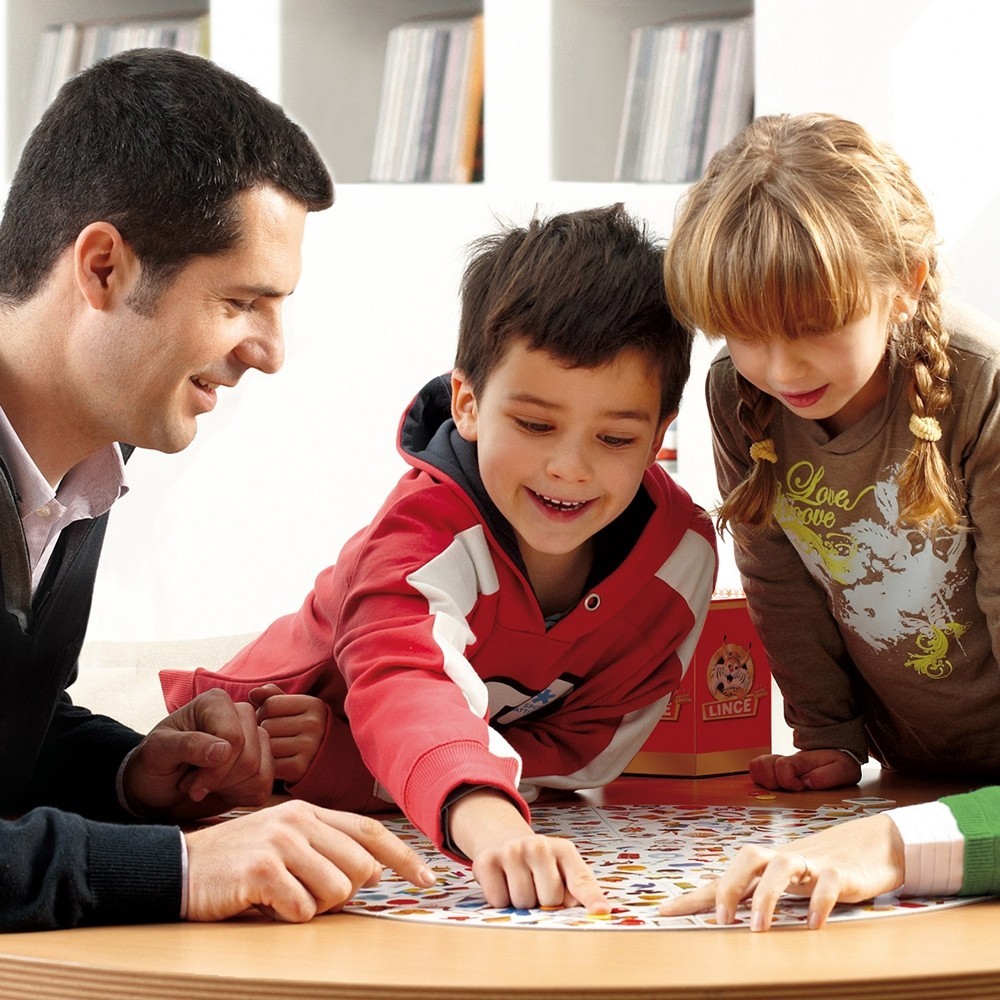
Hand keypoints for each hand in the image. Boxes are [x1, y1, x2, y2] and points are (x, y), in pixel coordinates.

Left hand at [124, 688, 272, 819]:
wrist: (156, 789)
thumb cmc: (153, 765)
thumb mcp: (157, 752)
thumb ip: (188, 745)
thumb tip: (224, 750)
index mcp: (216, 703)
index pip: (234, 738)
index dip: (214, 769)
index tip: (186, 782)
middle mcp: (241, 716)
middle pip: (250, 758)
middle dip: (218, 781)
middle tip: (191, 782)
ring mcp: (254, 739)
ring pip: (260, 773)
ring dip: (227, 789)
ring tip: (204, 783)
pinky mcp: (261, 763)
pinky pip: (265, 786)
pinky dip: (239, 797)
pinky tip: (220, 789)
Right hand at [185, 800, 436, 921]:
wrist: (178, 867)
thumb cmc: (236, 862)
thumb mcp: (283, 842)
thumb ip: (325, 849)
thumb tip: (373, 872)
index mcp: (308, 811)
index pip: (369, 830)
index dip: (403, 856)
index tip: (427, 878)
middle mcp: (298, 820)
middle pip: (360, 868)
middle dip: (343, 894)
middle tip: (306, 894)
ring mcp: (281, 842)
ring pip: (336, 891)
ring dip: (313, 906)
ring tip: (282, 896)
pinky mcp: (263, 869)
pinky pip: (302, 909)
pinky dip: (288, 916)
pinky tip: (265, 903)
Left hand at [249, 684, 327, 783]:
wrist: (328, 759)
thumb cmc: (303, 728)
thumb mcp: (294, 707)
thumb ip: (272, 696)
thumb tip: (253, 692)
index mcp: (313, 704)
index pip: (270, 704)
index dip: (265, 712)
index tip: (275, 720)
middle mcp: (314, 724)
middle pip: (267, 725)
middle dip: (265, 731)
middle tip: (276, 737)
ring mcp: (309, 747)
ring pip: (266, 744)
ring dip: (265, 748)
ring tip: (278, 748)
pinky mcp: (300, 768)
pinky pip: (269, 763)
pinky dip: (269, 764)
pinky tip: (280, 761)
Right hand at [449, 789, 608, 913]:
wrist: (504, 843)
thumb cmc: (540, 866)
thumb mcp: (563, 870)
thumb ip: (577, 891)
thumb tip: (595, 912)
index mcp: (563, 850)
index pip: (580, 879)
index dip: (591, 898)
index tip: (601, 912)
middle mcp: (538, 846)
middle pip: (549, 899)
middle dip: (543, 903)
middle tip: (536, 889)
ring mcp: (511, 851)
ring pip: (522, 902)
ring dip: (521, 904)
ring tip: (520, 886)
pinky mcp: (486, 861)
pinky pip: (498, 900)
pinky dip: (500, 901)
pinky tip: (503, 884)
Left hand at [658, 812, 904, 930]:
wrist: (872, 844)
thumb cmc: (820, 867)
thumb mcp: (783, 882)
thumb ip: (754, 895)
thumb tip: (718, 913)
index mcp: (765, 865)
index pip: (723, 877)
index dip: (695, 895)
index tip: (665, 912)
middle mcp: (783, 859)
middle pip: (748, 857)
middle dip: (730, 887)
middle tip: (721, 922)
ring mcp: (812, 862)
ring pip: (781, 866)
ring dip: (766, 897)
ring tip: (759, 929)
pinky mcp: (841, 872)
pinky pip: (827, 884)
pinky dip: (818, 903)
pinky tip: (812, 925)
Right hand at [749, 749, 861, 790]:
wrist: (837, 753)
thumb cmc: (839, 764)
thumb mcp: (843, 769)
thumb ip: (828, 776)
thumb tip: (807, 783)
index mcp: (801, 760)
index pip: (782, 765)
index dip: (788, 780)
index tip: (801, 787)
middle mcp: (785, 761)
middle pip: (762, 765)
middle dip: (773, 782)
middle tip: (790, 788)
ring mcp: (777, 765)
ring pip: (755, 766)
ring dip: (764, 780)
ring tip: (781, 788)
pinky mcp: (773, 770)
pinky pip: (755, 770)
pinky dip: (760, 779)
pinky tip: (776, 787)